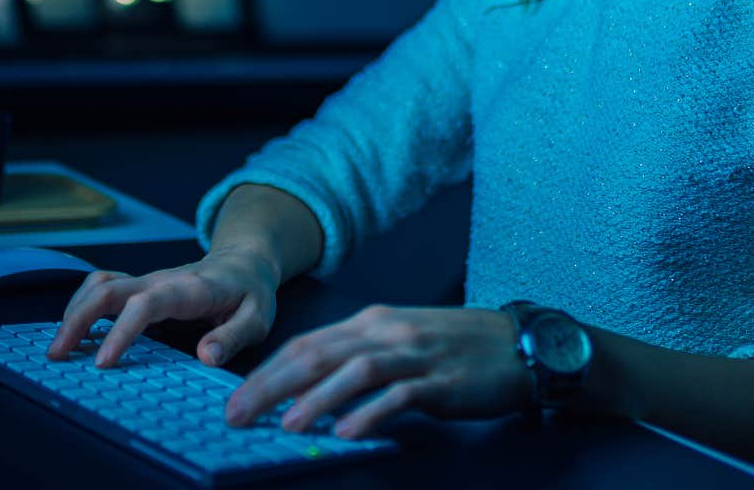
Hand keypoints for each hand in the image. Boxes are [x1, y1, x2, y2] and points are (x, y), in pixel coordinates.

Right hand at [46, 246, 279, 367]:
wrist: (243, 263)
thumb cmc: (250, 293)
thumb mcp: (257, 317)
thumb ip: (232, 336)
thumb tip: (205, 357)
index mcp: (188, 289)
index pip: (146, 304)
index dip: (121, 331)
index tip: (103, 362)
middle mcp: (159, 280)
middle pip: (107, 288)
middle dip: (78, 319)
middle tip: (57, 355)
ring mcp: (145, 281)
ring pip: (98, 284)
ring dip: (73, 312)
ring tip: (58, 348)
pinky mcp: (137, 288)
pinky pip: (101, 289)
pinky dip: (81, 307)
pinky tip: (74, 334)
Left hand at [222, 305, 530, 438]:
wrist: (518, 344)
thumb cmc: (454, 348)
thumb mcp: (399, 342)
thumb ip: (357, 359)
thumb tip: (308, 390)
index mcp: (371, 322)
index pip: (307, 343)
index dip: (268, 370)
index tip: (235, 398)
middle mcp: (387, 331)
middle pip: (318, 355)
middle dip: (272, 385)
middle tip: (238, 415)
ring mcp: (415, 354)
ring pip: (354, 371)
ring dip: (316, 399)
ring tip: (285, 425)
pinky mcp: (441, 381)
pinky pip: (399, 396)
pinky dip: (370, 413)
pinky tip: (347, 432)